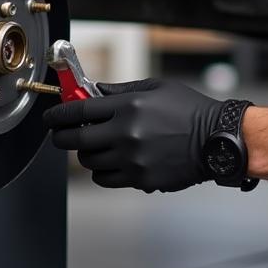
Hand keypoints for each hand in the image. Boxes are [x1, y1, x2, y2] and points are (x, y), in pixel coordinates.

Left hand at [48, 79, 232, 191]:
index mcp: (128, 106)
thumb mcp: (156, 88)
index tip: (51, 118)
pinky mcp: (140, 178)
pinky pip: (105, 179)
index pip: (78, 111)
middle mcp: (125, 133)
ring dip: (87, 154)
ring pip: (89, 162)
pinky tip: (111, 162)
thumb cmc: (190, 110)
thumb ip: (121, 91)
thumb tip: (93, 91)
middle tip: (62, 135)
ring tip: (97, 147)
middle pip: (76, 140)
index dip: (58, 114)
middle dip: (62, 137)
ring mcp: (132, 158)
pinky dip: (102, 171)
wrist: (216, 139)